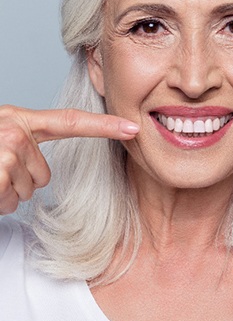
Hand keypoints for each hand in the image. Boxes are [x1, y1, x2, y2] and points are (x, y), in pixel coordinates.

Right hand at [0, 105, 139, 213]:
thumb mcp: (0, 137)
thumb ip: (26, 144)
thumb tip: (46, 172)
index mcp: (21, 118)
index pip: (71, 121)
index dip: (103, 126)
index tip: (132, 128)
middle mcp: (17, 130)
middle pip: (46, 174)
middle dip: (26, 182)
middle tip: (1, 174)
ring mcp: (8, 150)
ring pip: (29, 190)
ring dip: (9, 192)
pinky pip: (11, 201)